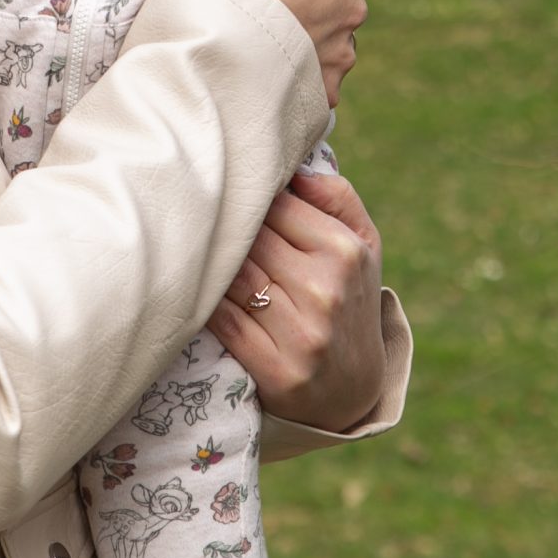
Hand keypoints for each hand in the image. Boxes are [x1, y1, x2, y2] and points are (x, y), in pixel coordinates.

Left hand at [208, 170, 385, 433]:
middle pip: (249, 239)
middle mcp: (325, 289)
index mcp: (345, 250)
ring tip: (193, 254)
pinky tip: (197, 294)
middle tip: (201, 221)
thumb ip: (335, 195)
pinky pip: (222, 320)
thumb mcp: (364, 244)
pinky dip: (205, 304)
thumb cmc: (350, 299)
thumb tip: (294, 165)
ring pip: (232, 277)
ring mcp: (302, 333)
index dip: (248, 200)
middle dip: (225, 231)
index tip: (229, 198)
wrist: (356, 391)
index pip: (276, 204)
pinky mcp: (276, 370)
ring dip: (210, 265)